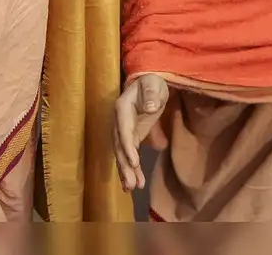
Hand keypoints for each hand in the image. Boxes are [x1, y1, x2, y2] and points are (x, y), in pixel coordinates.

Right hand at [113, 73, 168, 191]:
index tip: (134, 161)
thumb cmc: (151, 82)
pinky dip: (130, 168)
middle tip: (131, 184)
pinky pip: (128, 154)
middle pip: (120, 146)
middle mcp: (119, 121)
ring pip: (122, 153)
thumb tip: (150, 108)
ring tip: (132, 188)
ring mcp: (123, 130)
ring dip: (126, 171)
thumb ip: (151, 94)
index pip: (123, 129)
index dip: (127, 145)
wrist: (148, 84)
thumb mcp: (153, 84)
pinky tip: (134, 183)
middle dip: (125, 165)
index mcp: (122, 108)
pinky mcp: (130, 137)